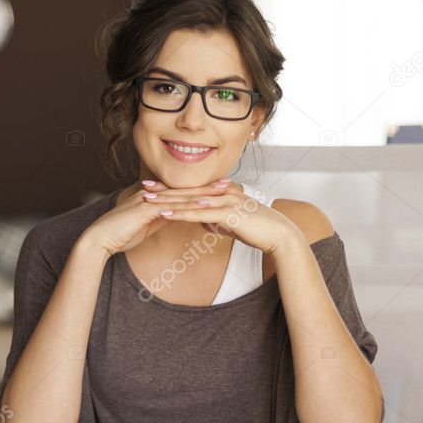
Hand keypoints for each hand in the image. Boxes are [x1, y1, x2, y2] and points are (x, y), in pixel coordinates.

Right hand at [82, 179, 230, 256]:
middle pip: (185, 190)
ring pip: (181, 195)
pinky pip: (171, 207)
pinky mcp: (146, 210)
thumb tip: (176, 216)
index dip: (201, 190)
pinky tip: (204, 206)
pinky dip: (189, 206)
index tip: (219, 188)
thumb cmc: (120, 235)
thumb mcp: (146, 226)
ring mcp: (149, 200)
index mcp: (153, 198)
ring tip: (223, 192)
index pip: (181, 192)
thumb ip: (161, 218)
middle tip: (230, 183)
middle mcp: (152, 194)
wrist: (99, 239)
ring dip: (203, 193)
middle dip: (208, 186)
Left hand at [141, 180, 299, 254]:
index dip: (173, 190)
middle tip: (144, 188)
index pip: (194, 190)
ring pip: (190, 201)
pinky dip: (181, 214)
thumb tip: (206, 222)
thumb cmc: (258, 230)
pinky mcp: (227, 213)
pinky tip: (165, 215)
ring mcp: (225, 201)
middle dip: (165, 191)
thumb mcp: (234, 223)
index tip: (156, 189)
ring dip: (168, 201)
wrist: (279, 235)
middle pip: (188, 192)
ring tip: (148, 201)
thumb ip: (219, 220)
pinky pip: (199, 214)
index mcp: (224, 193)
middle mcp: (223, 192)